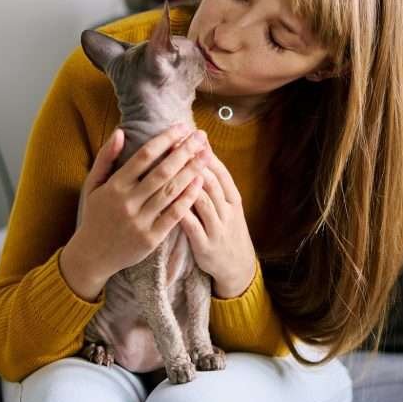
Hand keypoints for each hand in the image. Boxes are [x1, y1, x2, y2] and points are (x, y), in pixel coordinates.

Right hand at [73, 124, 208, 278]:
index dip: (165, 139)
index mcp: (114, 186)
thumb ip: (106, 157)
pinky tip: (200, 184)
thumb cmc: (95, 215)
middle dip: (184, 152)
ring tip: (206, 156)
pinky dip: (187, 199)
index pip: (144, 156)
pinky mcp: (150, 238)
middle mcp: (127, 202)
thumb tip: (121, 131)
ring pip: (170, 192)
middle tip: (202, 137)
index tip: (182, 127)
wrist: (92, 255)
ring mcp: (140, 221)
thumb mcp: (92, 185)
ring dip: (191, 172)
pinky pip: (173, 215)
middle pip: (162, 172)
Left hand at [178, 139, 257, 297]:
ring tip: (169, 165)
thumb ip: (214, 182)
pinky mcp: (206, 245)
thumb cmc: (225, 229)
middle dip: (192, 161)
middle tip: (175, 143)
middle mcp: (228, 211)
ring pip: (202, 200)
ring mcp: (218, 228)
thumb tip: (200, 150)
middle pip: (210, 181)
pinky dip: (181, 211)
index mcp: (233, 198)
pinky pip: (192, 226)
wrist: (236, 266)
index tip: (188, 135)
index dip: (204, 152)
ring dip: (185, 181)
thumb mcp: (227, 205)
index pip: (219, 170)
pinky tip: (166, 201)